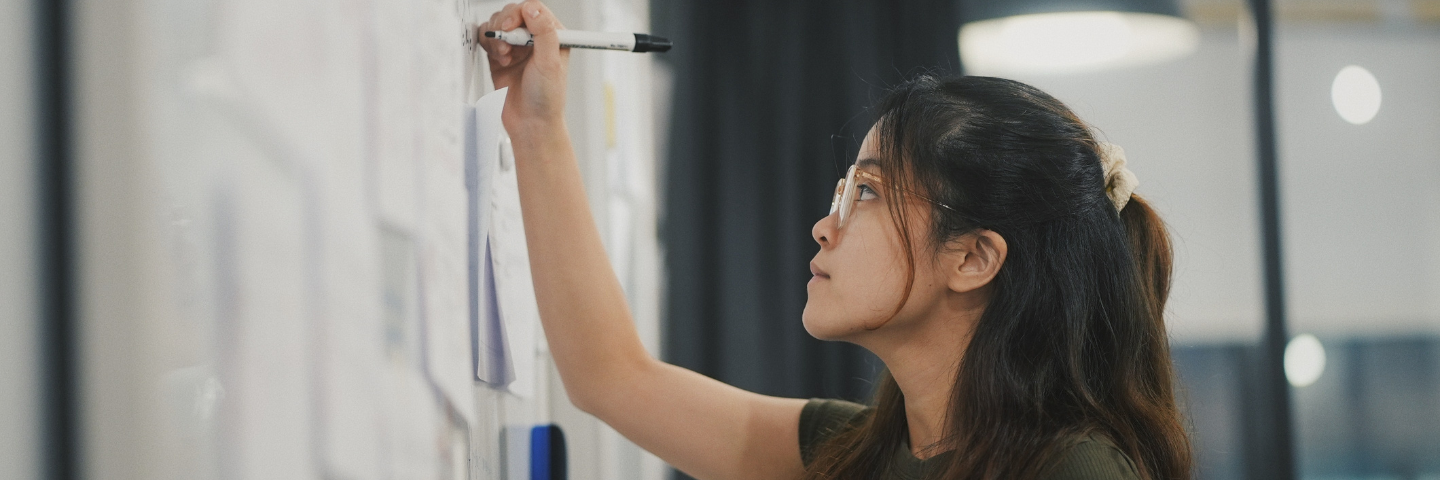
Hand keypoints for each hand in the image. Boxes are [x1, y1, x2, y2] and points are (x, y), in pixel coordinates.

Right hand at [478, 1, 569, 133]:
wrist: (530, 123)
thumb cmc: (546, 98)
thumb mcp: (549, 63)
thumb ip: (543, 33)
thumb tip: (533, 9)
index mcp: (553, 36)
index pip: (534, 10)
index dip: (519, 14)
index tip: (510, 28)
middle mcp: (534, 39)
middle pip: (512, 13)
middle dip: (505, 27)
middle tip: (507, 46)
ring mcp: (516, 46)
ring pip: (497, 24)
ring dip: (497, 38)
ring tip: (505, 56)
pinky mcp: (500, 56)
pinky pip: (487, 38)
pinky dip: (489, 45)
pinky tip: (499, 60)